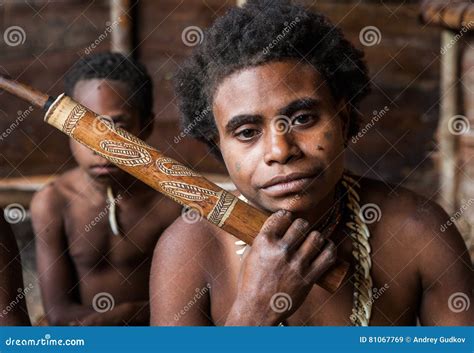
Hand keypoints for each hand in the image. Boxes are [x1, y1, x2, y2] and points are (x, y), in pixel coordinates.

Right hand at [226, 209, 336, 324]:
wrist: (256, 310)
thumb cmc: (250, 283)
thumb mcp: (250, 256)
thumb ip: (262, 241)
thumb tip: (272, 227)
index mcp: (264, 242)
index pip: (282, 216)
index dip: (286, 216)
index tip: (288, 219)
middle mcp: (281, 250)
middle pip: (302, 224)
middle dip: (302, 225)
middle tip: (301, 231)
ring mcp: (296, 264)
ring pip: (316, 237)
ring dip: (316, 237)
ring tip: (313, 240)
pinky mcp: (308, 278)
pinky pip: (328, 257)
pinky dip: (330, 249)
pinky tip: (326, 248)